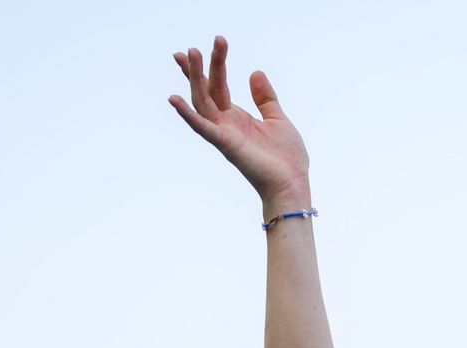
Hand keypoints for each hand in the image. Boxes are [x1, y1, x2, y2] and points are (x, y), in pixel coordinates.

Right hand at [167, 35, 310, 203]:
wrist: (292, 184)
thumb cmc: (286, 158)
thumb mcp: (278, 119)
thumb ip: (265, 97)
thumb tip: (255, 72)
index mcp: (236, 117)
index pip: (218, 86)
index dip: (213, 65)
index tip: (210, 44)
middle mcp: (225, 123)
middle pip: (206, 90)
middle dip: (199, 68)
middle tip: (193, 47)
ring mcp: (223, 134)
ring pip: (202, 101)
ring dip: (194, 79)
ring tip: (189, 55)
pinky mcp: (225, 145)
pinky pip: (202, 128)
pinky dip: (187, 115)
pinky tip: (174, 99)